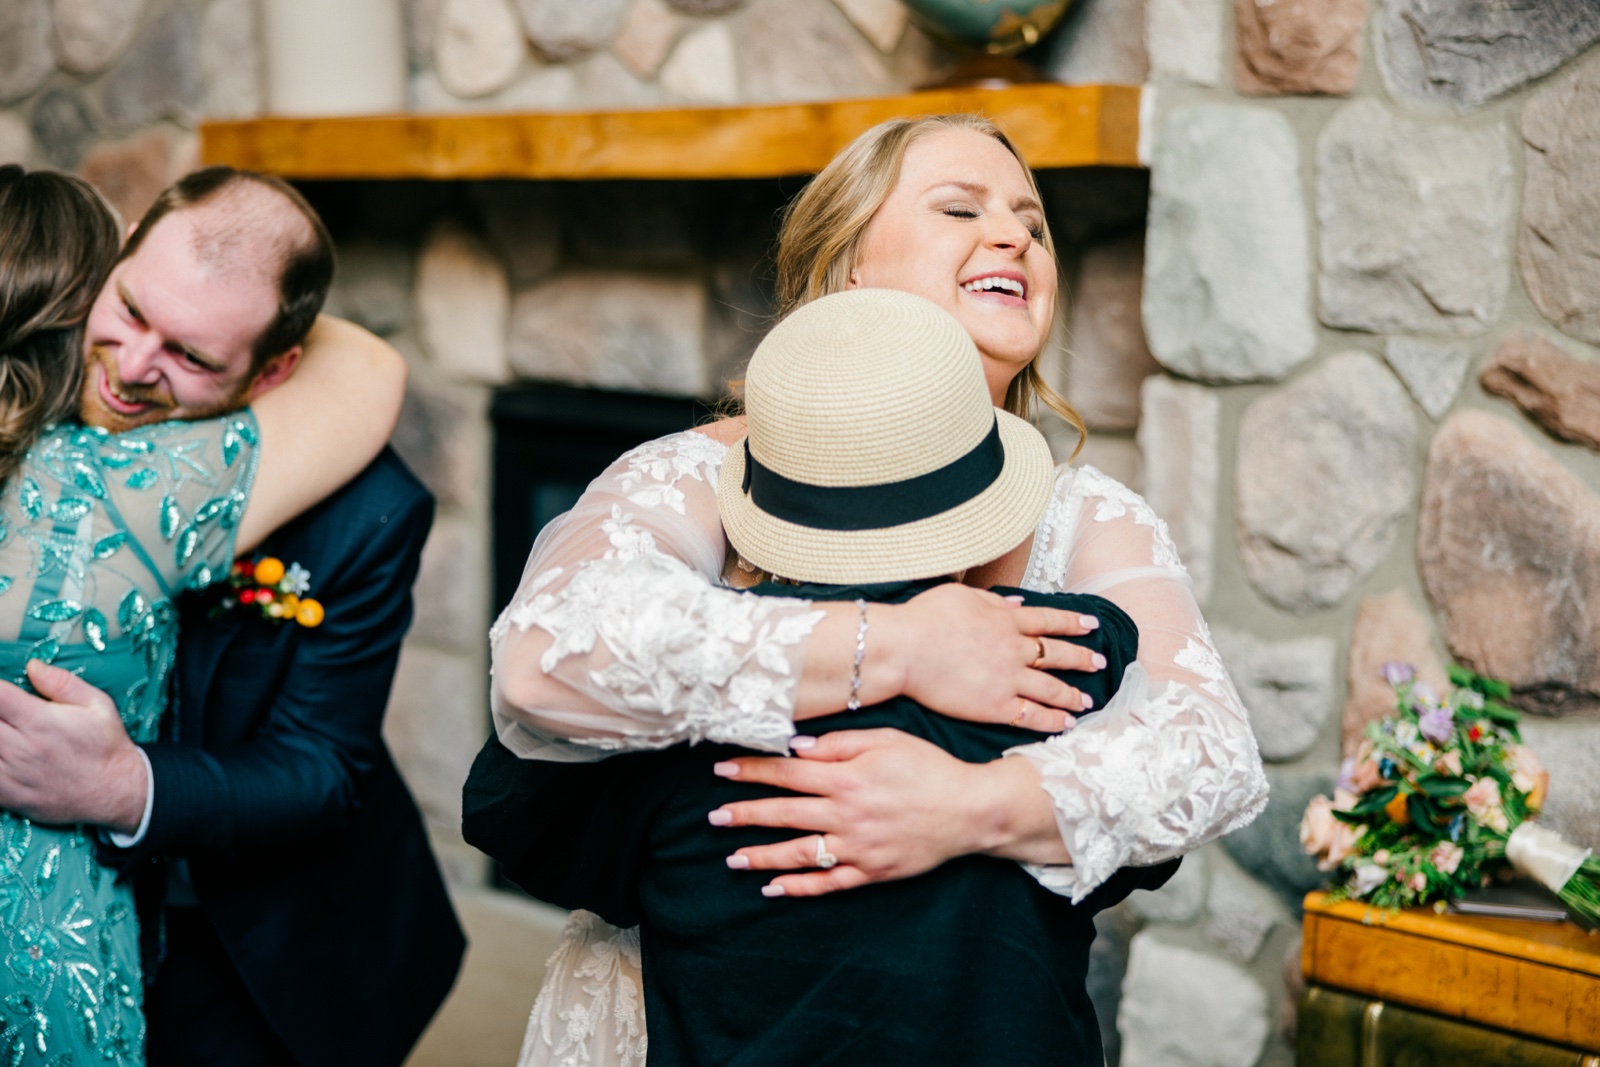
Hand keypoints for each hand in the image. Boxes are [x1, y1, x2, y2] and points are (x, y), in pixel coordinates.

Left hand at [0, 661, 147, 831]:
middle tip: (6, 713)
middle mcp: (21, 747)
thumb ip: (62, 683)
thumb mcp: (98, 704)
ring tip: (7, 730)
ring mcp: (11, 774)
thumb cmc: (107, 746)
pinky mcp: (8, 796)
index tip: (0, 690)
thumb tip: (32, 666)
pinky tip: (4, 753)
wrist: (116, 792)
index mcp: (40, 721)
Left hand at [708, 728, 1063, 896]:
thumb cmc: (929, 767)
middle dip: (745, 814)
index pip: (787, 774)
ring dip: (762, 856)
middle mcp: (847, 814)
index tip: (721, 770)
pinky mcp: (872, 872)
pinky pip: (829, 884)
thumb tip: (796, 748)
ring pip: (800, 854)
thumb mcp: (886, 740)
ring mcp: (859, 847)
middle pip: (785, 814)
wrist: (971, 810)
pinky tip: (772, 888)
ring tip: (732, 858)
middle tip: (713, 817)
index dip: (752, 771)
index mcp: (848, 777)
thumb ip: (839, 743)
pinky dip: (799, 888)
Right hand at [880, 583, 1102, 732]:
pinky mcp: (995, 706)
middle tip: (1100, 662)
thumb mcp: (960, 595)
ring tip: (1087, 701)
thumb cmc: (923, 618)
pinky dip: (1052, 720)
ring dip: (1072, 694)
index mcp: (1005, 620)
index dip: (1072, 622)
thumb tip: (1015, 603)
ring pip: (1051, 687)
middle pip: (1057, 654)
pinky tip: (1066, 724)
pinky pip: (1032, 715)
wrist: (904, 649)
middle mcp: (1013, 649)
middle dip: (1081, 658)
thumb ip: (991, 599)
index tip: (1091, 624)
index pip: (1048, 620)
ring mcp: (1007, 679)